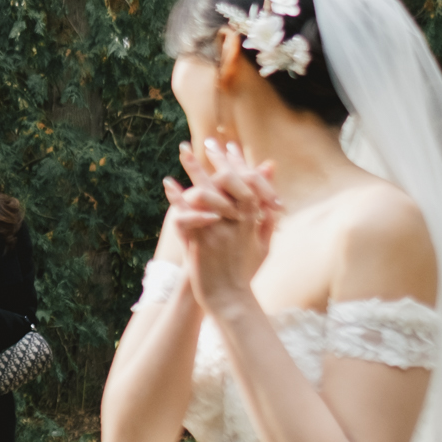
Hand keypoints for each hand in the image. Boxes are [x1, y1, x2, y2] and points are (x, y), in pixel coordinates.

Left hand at [165, 137, 276, 309]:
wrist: (231, 299)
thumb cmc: (245, 273)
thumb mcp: (262, 245)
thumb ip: (266, 221)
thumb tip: (274, 205)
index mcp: (253, 220)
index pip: (247, 182)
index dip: (237, 162)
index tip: (229, 145)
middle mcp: (237, 222)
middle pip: (228, 181)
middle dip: (217, 159)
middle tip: (206, 141)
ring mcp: (219, 231)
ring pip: (207, 192)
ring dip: (194, 171)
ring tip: (183, 152)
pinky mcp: (202, 241)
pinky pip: (187, 213)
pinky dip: (177, 198)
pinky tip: (168, 184)